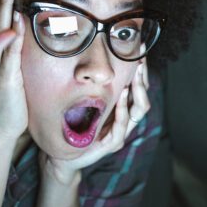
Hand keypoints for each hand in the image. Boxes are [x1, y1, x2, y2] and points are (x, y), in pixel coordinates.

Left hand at [41, 62, 149, 182]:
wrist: (63, 156)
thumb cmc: (73, 127)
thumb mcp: (84, 103)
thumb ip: (92, 88)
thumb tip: (90, 61)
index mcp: (121, 110)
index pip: (139, 88)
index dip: (142, 71)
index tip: (140, 51)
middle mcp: (125, 121)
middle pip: (143, 97)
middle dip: (143, 77)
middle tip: (140, 59)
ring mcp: (121, 132)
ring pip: (139, 110)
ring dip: (138, 90)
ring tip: (134, 74)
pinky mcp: (112, 143)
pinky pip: (122, 125)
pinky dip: (123, 109)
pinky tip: (121, 95)